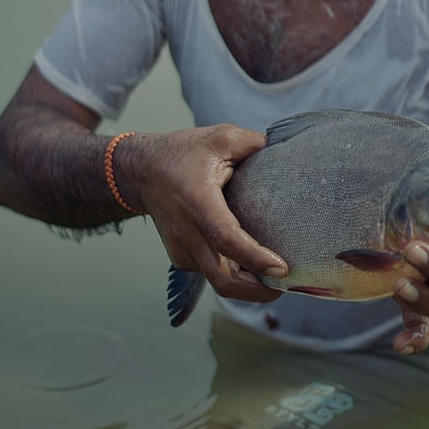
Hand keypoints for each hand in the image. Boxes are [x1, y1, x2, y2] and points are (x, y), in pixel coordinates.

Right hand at [124, 125, 287, 302]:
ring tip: (276, 280)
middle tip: (287, 285)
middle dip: (258, 291)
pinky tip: (252, 264)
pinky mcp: (182, 258)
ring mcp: (182, 250)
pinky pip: (212, 273)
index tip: (281, 268)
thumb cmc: (182, 154)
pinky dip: (235, 274)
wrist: (141, 172)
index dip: (255, 257)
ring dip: (248, 286)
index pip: (226, 238)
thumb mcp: (220, 137)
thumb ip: (253, 144)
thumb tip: (284, 151)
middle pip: (224, 279)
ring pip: (219, 281)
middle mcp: (188, 233)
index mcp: (198, 202)